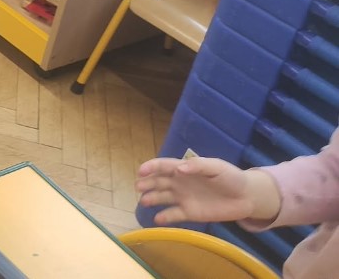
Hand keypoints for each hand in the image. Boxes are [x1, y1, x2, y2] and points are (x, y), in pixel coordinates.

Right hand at [136, 157, 278, 224]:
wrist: (247, 197)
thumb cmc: (231, 178)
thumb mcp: (217, 167)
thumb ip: (198, 166)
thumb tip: (179, 169)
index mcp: (185, 169)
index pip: (163, 166)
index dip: (151, 167)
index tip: (141, 171)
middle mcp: (180, 183)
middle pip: (158, 182)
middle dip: (146, 183)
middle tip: (139, 187)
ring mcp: (183, 198)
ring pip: (162, 197)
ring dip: (151, 198)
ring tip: (144, 201)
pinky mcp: (189, 213)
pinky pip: (173, 215)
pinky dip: (164, 217)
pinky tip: (157, 219)